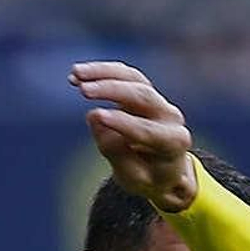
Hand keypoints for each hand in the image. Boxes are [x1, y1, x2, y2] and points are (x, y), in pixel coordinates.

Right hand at [69, 62, 197, 213]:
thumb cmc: (148, 177)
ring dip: (102, 73)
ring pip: (132, 78)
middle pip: (141, 95)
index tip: (95, 115)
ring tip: (75, 74)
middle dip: (110, 90)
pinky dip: (101, 72)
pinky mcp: (145, 90)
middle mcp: (170, 116)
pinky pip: (124, 74)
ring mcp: (159, 101)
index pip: (146, 129)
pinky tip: (77, 74)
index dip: (121, 122)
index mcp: (174, 142)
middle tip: (83, 90)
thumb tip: (94, 116)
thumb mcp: (134, 178)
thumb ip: (117, 152)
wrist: (163, 170)